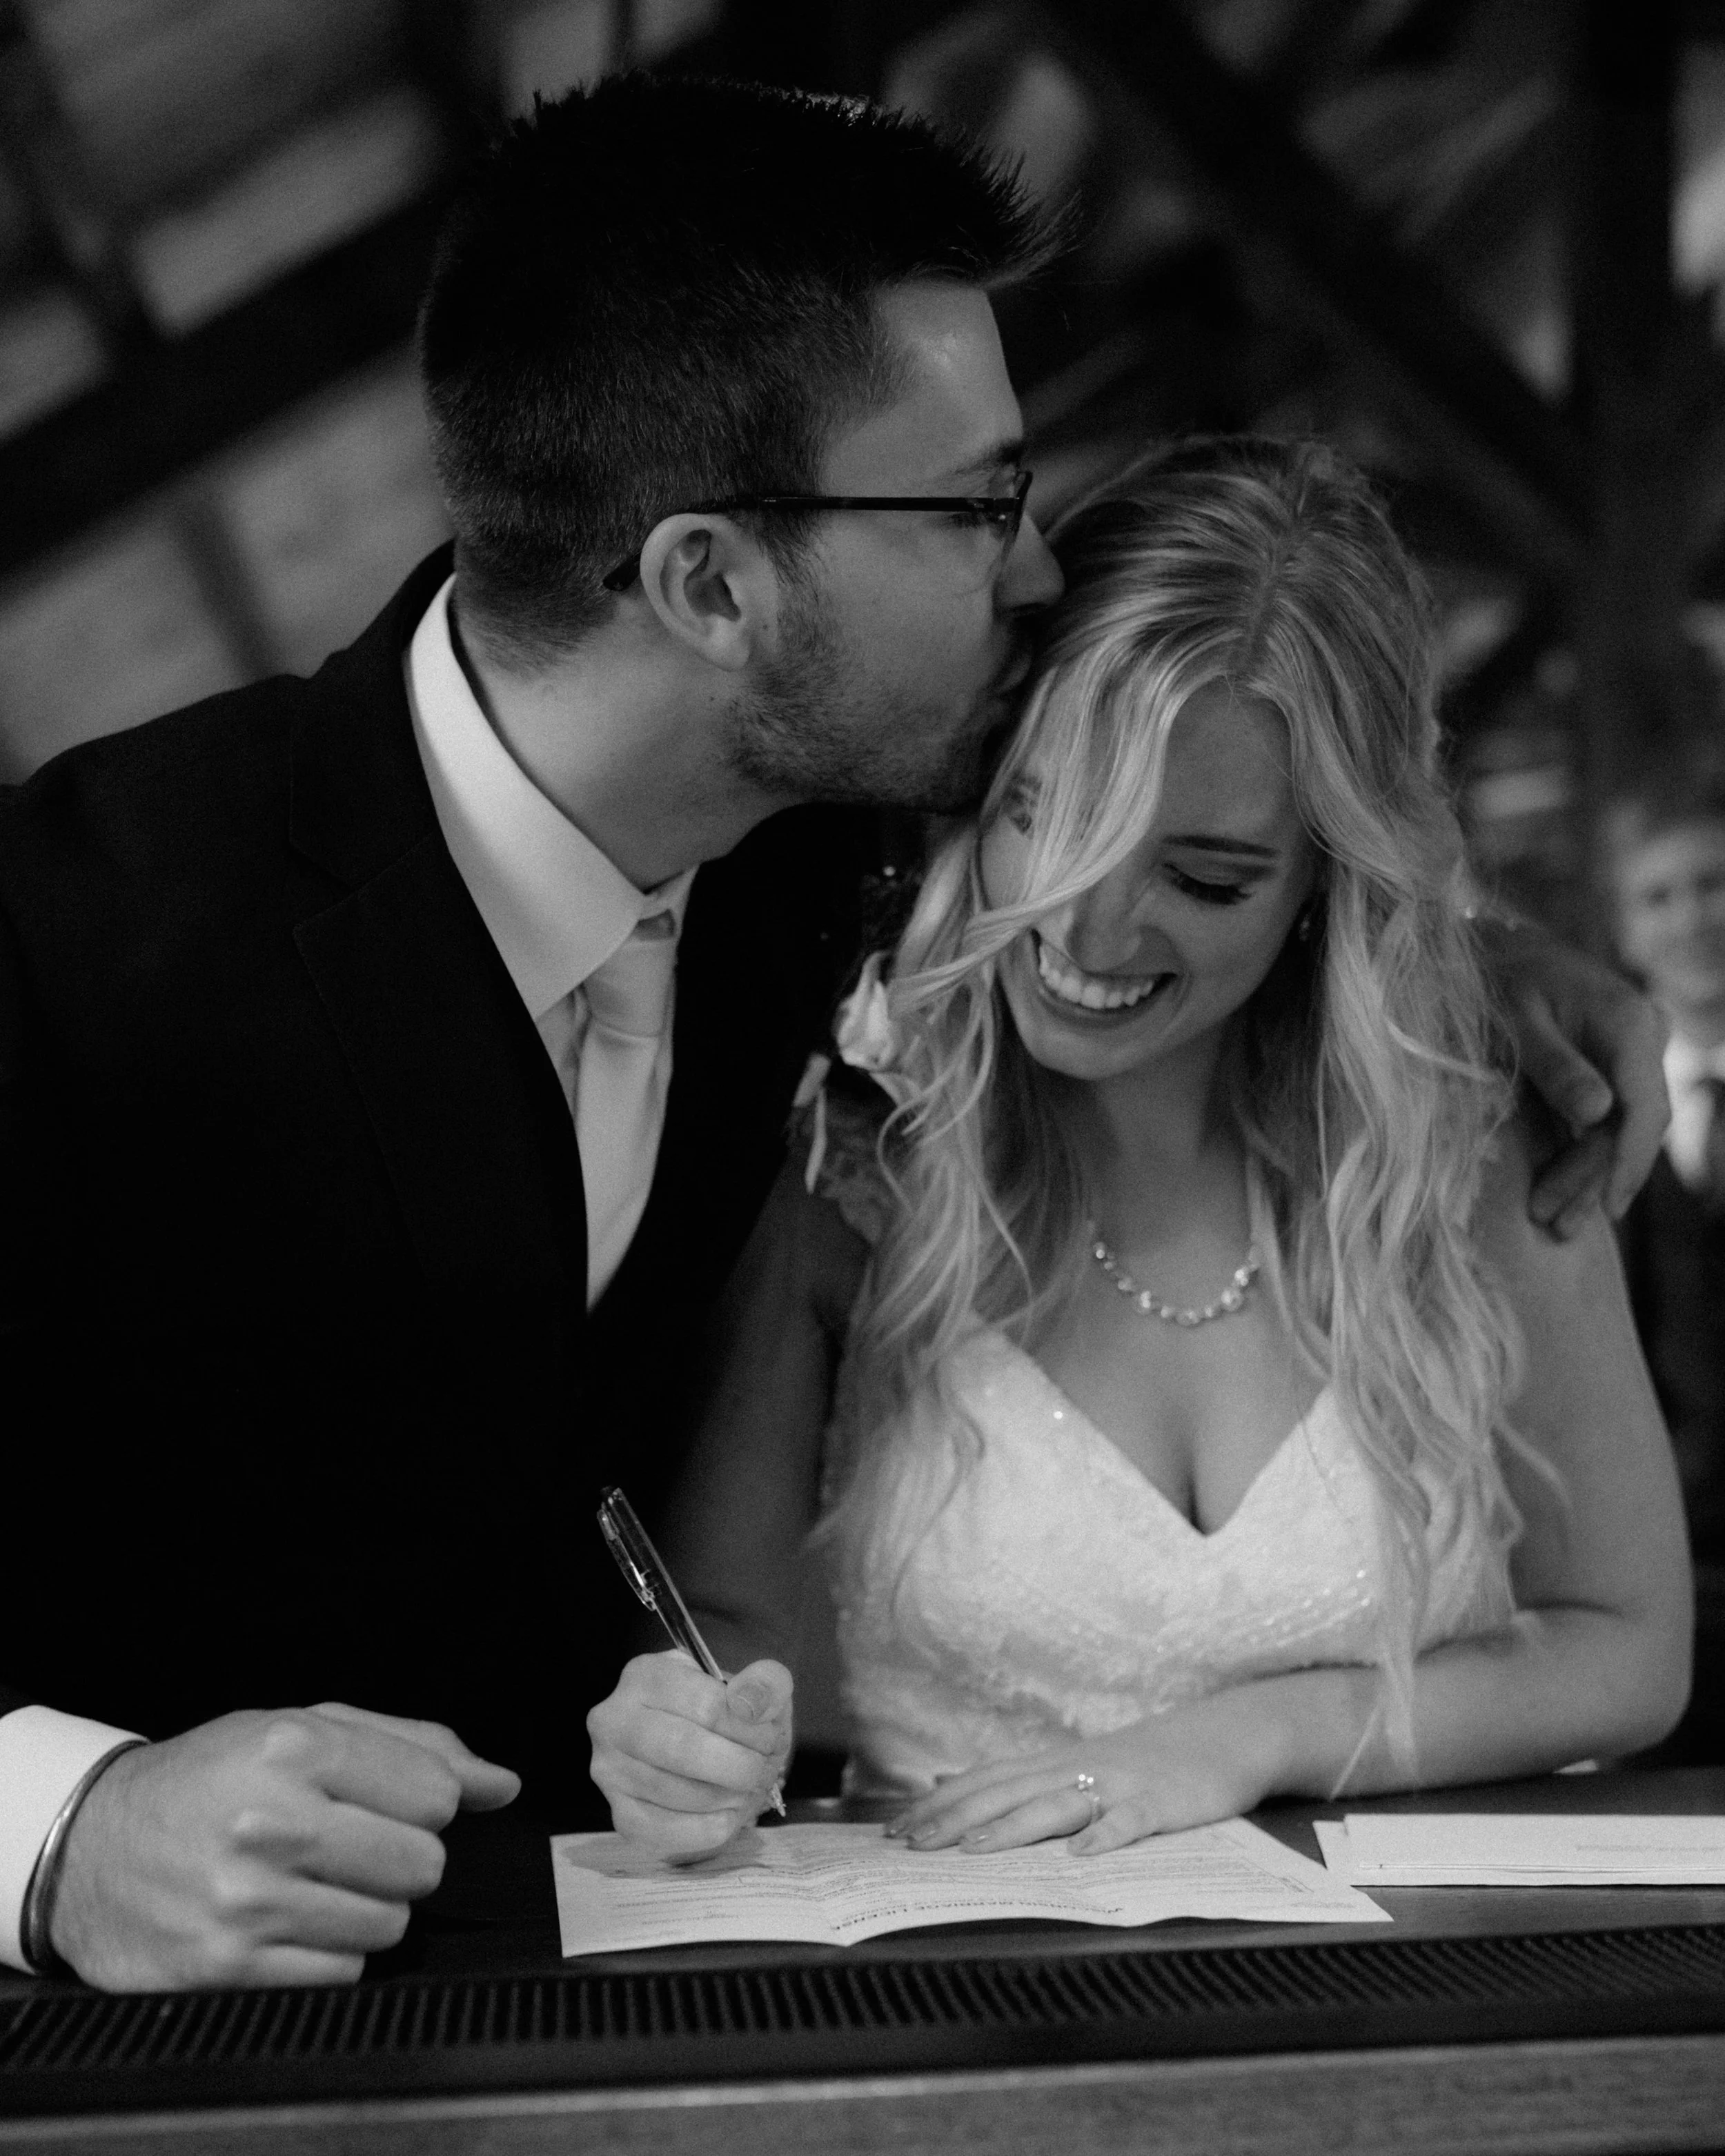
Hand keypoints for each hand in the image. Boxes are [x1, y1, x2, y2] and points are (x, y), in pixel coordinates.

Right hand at [49, 1703, 519, 1989]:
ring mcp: (248, 1900)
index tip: (380, 1803)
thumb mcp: (304, 1726)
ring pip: (388, 1925)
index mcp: (295, 1746)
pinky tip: (284, 1923)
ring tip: (308, 1882)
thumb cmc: (210, 1778)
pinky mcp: (228, 1966)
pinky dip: (326, 1953)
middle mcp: (271, 1821)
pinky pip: (341, 1973)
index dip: (420, 1803)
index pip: (436, 1794)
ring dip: (363, 1909)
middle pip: (422, 1865)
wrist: (89, 1846)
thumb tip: (502, 1785)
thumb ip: (415, 1746)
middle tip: (345, 1846)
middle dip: (397, 1859)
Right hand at [587, 1651, 791, 1860]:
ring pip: (675, 1792)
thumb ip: (764, 1683)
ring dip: (727, 1797)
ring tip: (747, 1789)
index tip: (768, 1737)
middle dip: (738, 1766)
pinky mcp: (620, 1814)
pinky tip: (727, 1815)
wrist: (707, 1751)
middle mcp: (614, 1720)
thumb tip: (748, 1705)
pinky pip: (662, 1831)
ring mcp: (610, 1770)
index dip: (748, 1728)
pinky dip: (706, 1829)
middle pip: (683, 1748)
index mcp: (646, 1674)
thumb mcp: (753, 1686)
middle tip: (762, 1769)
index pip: (705, 1704)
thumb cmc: (727, 1715)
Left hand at [885, 1693, 1280, 1856]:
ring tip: (973, 1849)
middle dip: (956, 1819)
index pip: (985, 1782)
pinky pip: (1130, 1820)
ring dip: (1013, 1826)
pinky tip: (1081, 1855)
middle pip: (1007, 1792)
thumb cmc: (1141, 1761)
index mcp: (1053, 1764)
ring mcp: (1119, 1784)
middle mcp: (1077, 1769)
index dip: (940, 1805)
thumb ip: (1011, 1776)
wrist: (1220, 1738)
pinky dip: (1105, 1835)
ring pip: (1057, 1803)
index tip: (897, 1830)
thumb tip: (947, 1778)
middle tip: (912, 1844)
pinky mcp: (1160, 1802)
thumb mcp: (1071, 1763)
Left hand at [1479, 916, 1668, 1234]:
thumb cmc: (1498, 978)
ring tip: (1554, 1223)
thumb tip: (1599, 1113)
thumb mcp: (1514, 1019)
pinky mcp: (1616, 1067)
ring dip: (1589, 1177)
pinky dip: (1584, 1156)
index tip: (1607, 1206)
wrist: (1496, 948)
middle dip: (1595, 1178)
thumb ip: (1554, 1065)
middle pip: (1633, 1126)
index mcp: (1629, 1022)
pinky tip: (1563, 1194)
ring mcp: (1634, 1053)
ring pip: (1622, 1129)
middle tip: (1553, 1223)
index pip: (1644, 1106)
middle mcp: (1645, 1037)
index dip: (1626, 1162)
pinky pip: (1610, 1120)